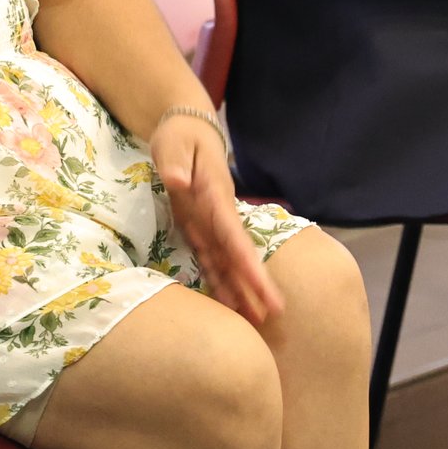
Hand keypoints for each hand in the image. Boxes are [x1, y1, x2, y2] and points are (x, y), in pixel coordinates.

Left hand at [152, 113, 282, 326]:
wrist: (187, 129)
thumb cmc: (180, 136)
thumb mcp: (174, 144)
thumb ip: (177, 163)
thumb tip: (179, 181)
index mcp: (216, 196)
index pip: (232, 233)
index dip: (246, 260)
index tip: (261, 285)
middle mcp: (218, 214)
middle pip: (238, 252)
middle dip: (254, 282)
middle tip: (273, 313)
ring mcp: (211, 223)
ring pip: (228, 260)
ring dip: (240, 287)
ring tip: (256, 319)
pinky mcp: (199, 228)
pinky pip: (212, 258)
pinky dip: (220, 280)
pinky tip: (229, 303)